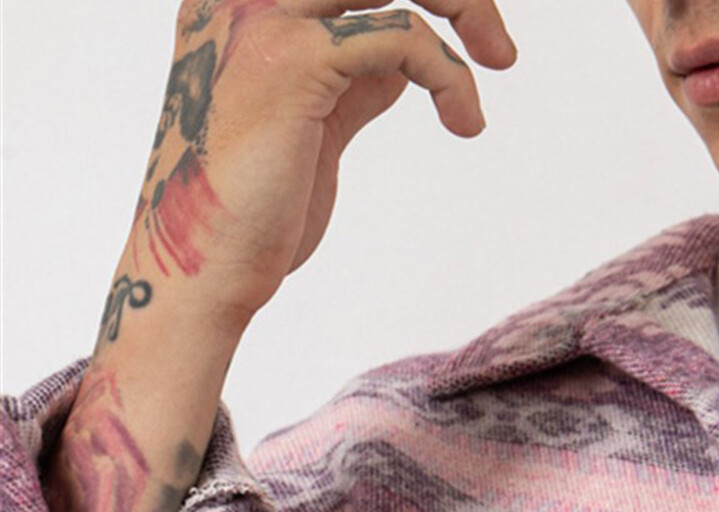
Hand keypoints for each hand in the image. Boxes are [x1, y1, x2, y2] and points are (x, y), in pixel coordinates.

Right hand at [123, 0, 515, 337]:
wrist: (206, 265)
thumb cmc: (258, 206)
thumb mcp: (312, 117)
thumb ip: (350, 74)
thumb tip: (405, 53)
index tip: (469, 25)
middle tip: (499, 47)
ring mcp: (264, 16)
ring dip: (465, 5)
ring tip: (499, 61)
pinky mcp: (294, 62)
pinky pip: (403, 36)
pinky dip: (450, 74)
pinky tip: (465, 122)